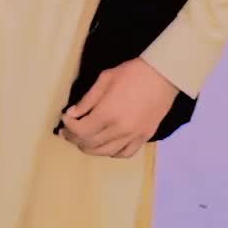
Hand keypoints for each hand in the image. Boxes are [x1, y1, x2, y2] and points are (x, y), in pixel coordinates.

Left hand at [60, 57, 178, 158]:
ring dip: (89, 148)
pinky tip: (105, 145)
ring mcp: (133, 136)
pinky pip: (124, 154)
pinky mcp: (144, 138)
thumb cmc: (132, 73)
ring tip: (82, 139)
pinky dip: (111, 153)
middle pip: (90, 143)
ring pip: (105, 152)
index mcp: (108, 113)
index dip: (69, 126)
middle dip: (75, 138)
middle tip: (67, 131)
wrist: (163, 76)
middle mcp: (119, 130)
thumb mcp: (105, 79)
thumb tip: (71, 114)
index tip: (64, 118)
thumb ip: (87, 99)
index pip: (81, 129)